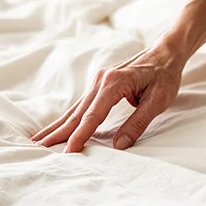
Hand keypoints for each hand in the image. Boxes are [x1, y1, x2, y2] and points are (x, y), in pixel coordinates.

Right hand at [32, 44, 183, 151]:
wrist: (165, 52)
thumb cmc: (164, 76)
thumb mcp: (158, 101)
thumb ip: (138, 123)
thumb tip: (118, 146)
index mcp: (114, 83)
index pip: (93, 115)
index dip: (80, 135)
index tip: (67, 152)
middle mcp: (101, 80)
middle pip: (77, 112)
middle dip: (58, 132)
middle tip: (39, 148)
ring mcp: (98, 80)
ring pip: (75, 108)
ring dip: (58, 125)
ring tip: (40, 139)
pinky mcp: (100, 83)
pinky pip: (81, 104)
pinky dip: (69, 117)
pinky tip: (58, 127)